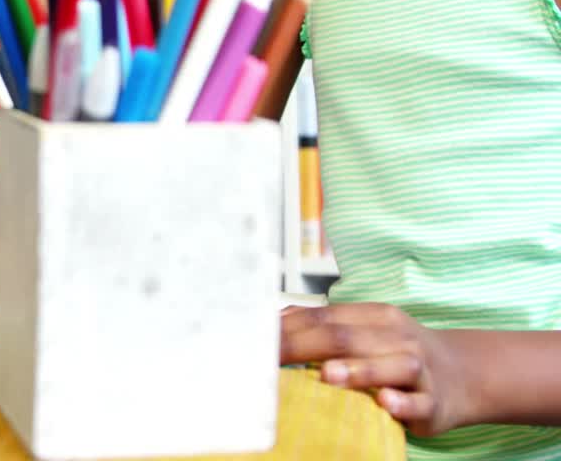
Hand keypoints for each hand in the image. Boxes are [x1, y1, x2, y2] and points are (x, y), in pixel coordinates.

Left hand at [281, 302, 471, 435]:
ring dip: (358, 370)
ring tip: (327, 375)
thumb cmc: (398, 352)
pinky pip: (419, 402)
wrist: (463, 374)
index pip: (325, 317)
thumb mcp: (367, 330)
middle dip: (305, 346)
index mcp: (375, 317)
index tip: (256, 341)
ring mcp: (420, 370)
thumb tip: (275, 321)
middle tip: (272, 358)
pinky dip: (402, 402)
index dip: (288, 328)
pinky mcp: (435, 403)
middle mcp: (397, 338)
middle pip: (347, 338)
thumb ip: (326, 325)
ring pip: (391, 365)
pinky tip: (385, 402)